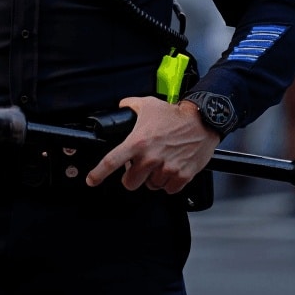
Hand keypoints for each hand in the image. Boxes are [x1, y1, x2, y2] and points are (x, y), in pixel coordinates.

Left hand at [85, 96, 219, 193]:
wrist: (203, 121)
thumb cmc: (175, 115)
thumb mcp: (147, 105)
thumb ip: (129, 107)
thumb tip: (121, 109)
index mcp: (138, 142)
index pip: (112, 162)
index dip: (98, 174)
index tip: (92, 180)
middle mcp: (150, 158)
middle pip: (130, 183)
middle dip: (133, 177)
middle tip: (141, 167)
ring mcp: (166, 169)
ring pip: (151, 186)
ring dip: (153, 178)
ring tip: (161, 162)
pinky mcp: (181, 176)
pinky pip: (168, 189)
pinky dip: (169, 182)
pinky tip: (172, 168)